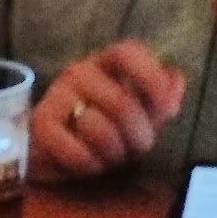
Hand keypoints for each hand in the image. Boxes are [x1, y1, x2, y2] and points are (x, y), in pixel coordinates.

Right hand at [28, 41, 185, 184]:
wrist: (49, 148)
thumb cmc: (101, 125)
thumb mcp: (137, 112)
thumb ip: (160, 97)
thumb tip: (176, 79)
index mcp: (105, 62)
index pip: (127, 52)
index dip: (151, 78)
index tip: (168, 110)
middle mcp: (78, 72)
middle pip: (121, 103)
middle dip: (138, 137)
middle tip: (135, 149)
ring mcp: (56, 96)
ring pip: (98, 129)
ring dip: (112, 153)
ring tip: (109, 155)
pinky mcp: (41, 125)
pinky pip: (76, 152)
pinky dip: (89, 165)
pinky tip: (87, 162)